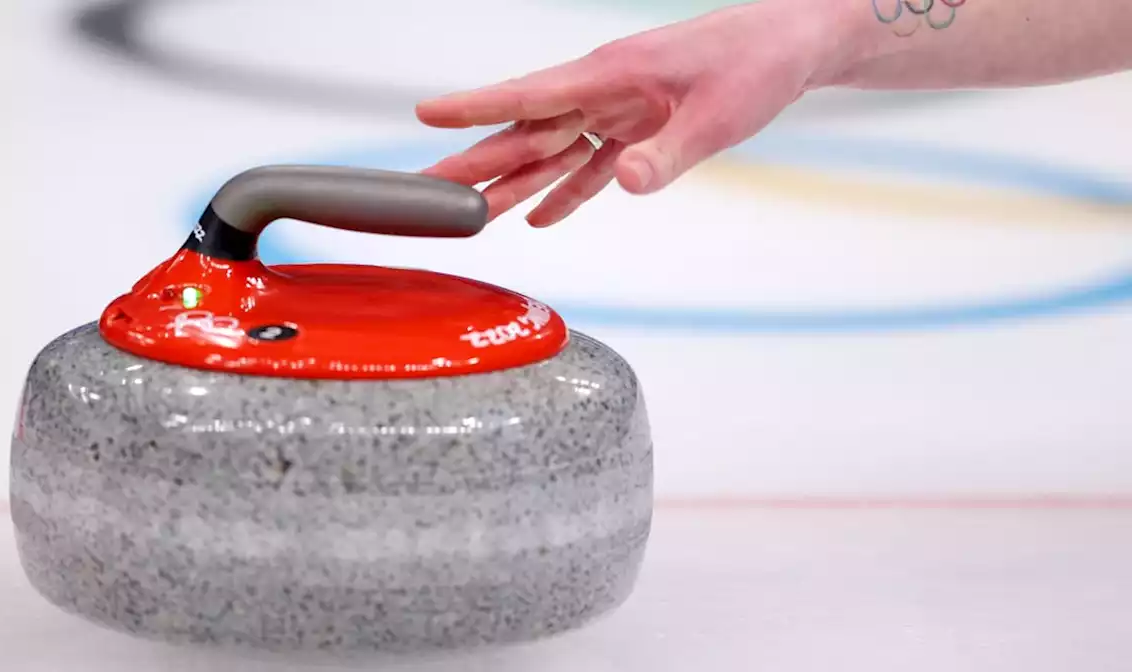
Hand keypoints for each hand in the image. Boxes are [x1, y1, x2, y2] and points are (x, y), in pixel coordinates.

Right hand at [414, 0, 848, 226]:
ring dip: (514, 182)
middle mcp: (602, 91)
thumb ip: (666, 153)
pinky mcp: (636, 128)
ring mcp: (616, 110)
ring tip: (473, 214)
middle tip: (431, 188)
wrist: (789, 47)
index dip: (475, 107)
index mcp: (610, 75)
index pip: (528, 94)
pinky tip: (541, 216)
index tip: (427, 114)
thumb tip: (624, 183)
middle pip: (527, 131)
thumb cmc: (754, 65)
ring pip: (552, 151)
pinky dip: (568, 191)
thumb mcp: (716, 115)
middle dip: (477, 160)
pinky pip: (590, 164)